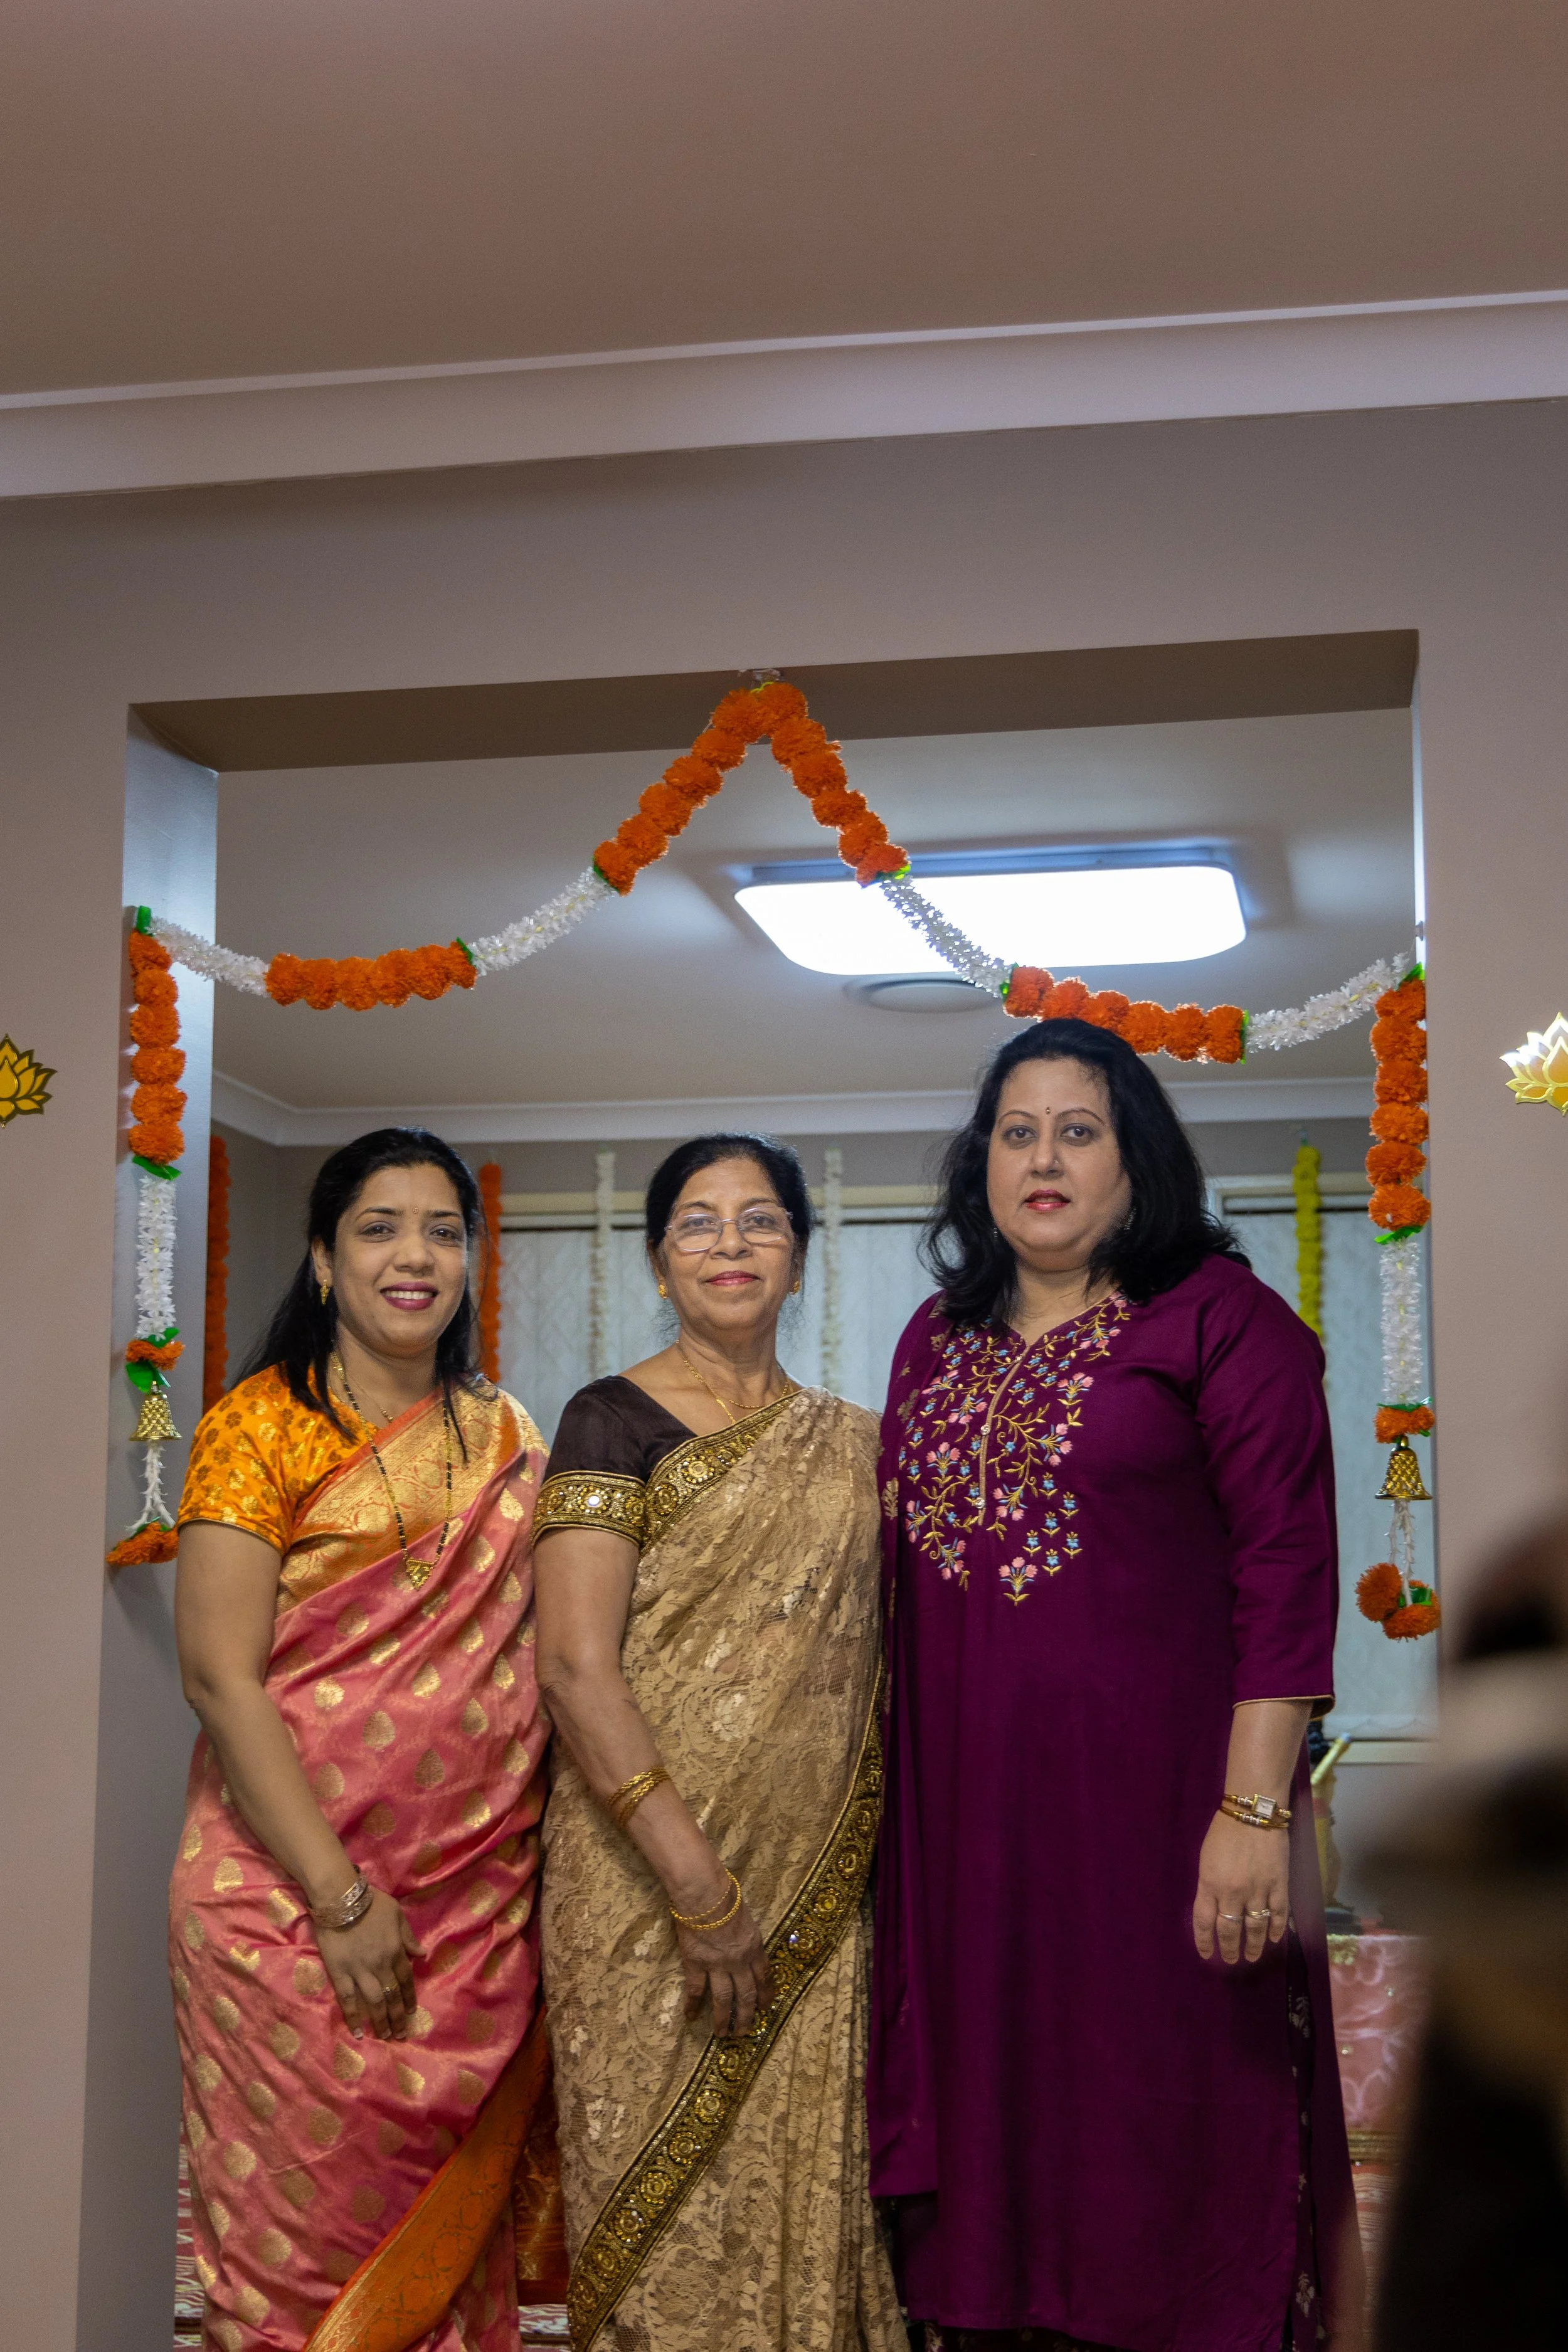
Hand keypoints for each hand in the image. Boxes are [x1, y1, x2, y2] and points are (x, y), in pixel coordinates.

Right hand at [316, 1888, 423, 2039]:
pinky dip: (353, 2017)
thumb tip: (422, 1954)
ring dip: (382, 2022)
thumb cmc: (370, 1903)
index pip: (406, 1980)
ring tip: (386, 2036)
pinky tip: (358, 2033)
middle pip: (393, 1996)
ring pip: (374, 2002)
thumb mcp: (397, 1914)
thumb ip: (408, 1936)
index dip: (410, 1997)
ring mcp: (360, 1971)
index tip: (412, 2011)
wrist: (340, 1898)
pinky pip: (348, 2000)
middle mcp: (381, 1965)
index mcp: (395, 1951)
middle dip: (399, 2017)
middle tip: (402, 2034)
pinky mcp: (340, 1973)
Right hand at [674, 1876, 770, 2037]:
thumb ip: (747, 1937)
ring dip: (724, 2019)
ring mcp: (717, 1965)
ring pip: (724, 1999)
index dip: (766, 1994)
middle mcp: (739, 1961)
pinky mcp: (696, 1964)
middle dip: (747, 2016)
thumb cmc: (726, 1897)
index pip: (764, 1977)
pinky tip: (691, 2017)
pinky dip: (693, 2005)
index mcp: (754, 1947)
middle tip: (745, 2031)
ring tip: (723, 2034)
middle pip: (746, 1994)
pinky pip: (696, 1990)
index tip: (766, 2007)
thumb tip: (746, 1945)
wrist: (705, 1895)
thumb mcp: (746, 1917)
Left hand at [1192, 1811, 1290, 1964]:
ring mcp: (1258, 1890)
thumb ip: (1209, 1885)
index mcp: (1210, 1884)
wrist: (1254, 1811)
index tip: (1207, 1954)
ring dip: (1254, 1945)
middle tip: (1232, 1960)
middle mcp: (1232, 1893)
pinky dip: (1277, 1929)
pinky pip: (1279, 1914)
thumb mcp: (1206, 1859)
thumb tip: (1215, 1908)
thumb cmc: (1224, 1831)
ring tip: (1252, 1956)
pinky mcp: (1279, 1885)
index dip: (1204, 1941)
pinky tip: (1276, 1939)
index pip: (1204, 1922)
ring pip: (1256, 1927)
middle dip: (1230, 1949)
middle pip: (1230, 1930)